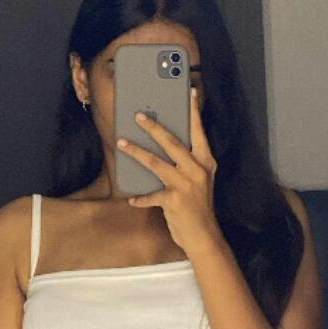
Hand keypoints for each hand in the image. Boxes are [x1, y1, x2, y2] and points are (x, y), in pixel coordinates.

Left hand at [118, 87, 220, 256]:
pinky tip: (131, 198)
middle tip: (138, 115)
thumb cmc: (197, 206)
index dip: (194, 112)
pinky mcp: (174, 200)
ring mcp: (186, 185)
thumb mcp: (198, 180)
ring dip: (136, 152)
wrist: (203, 235)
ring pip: (156, 163)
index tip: (190, 93)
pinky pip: (151, 195)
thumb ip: (187, 163)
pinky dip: (140, 198)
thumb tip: (165, 144)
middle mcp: (197, 170)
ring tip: (121, 143)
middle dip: (154, 127)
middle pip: (172, 142)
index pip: (199, 132)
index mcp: (205, 162)